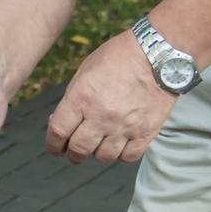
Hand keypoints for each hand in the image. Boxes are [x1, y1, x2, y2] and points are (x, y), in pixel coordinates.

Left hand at [46, 30, 177, 163]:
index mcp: (81, 98)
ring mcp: (125, 126)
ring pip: (104, 156)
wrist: (157, 55)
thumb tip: (61, 120)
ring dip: (97, 154)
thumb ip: (73, 98)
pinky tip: (119, 146)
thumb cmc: (118, 58)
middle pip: (79, 149)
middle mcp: (101, 116)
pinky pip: (128, 156)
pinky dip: (121, 155)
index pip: (58, 132)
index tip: (54, 148)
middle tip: (74, 154)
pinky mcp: (146, 132)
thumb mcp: (85, 72)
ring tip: (97, 147)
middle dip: (72, 154)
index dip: (53, 144)